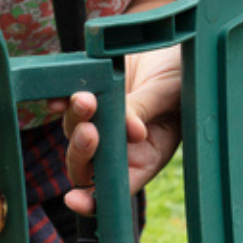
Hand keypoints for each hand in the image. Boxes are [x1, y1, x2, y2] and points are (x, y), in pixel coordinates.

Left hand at [54, 46, 183, 215]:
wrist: (170, 42)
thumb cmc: (183, 74)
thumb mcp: (170, 94)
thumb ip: (146, 110)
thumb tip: (130, 130)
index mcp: (146, 156)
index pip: (115, 188)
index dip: (92, 201)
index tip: (75, 199)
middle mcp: (119, 145)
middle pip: (86, 165)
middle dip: (83, 152)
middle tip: (90, 130)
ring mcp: (101, 121)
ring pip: (73, 133)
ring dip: (75, 120)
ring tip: (86, 99)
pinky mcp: (88, 96)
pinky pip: (65, 106)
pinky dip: (59, 103)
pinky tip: (59, 96)